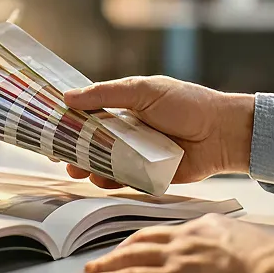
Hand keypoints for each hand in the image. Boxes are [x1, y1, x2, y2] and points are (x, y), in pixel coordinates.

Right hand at [62, 76, 254, 187]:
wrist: (223, 133)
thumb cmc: (188, 105)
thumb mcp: (144, 91)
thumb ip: (106, 94)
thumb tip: (68, 97)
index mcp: (124, 107)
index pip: (88, 113)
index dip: (68, 121)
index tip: (50, 129)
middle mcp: (127, 131)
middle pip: (90, 142)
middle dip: (73, 149)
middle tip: (60, 155)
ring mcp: (136, 154)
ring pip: (102, 163)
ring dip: (87, 167)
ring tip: (78, 170)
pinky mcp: (147, 175)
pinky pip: (122, 180)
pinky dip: (109, 182)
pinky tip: (101, 180)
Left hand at [83, 214, 273, 272]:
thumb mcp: (247, 243)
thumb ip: (229, 246)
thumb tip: (229, 258)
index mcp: (206, 227)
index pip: (167, 230)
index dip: (146, 238)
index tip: (135, 244)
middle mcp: (187, 237)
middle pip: (142, 240)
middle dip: (120, 249)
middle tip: (103, 257)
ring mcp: (177, 257)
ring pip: (130, 257)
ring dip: (107, 265)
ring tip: (92, 272)